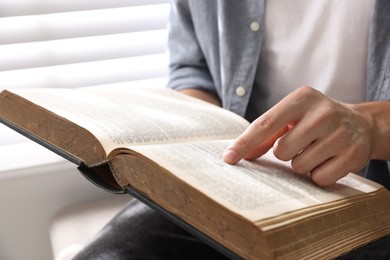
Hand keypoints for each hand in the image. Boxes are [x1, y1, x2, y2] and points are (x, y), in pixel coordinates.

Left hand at [223, 86, 376, 185]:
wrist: (360, 124)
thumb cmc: (314, 121)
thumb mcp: (291, 118)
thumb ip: (264, 134)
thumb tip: (236, 154)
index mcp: (302, 98)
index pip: (265, 123)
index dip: (244, 143)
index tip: (228, 158)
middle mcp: (323, 112)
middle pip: (281, 151)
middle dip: (285, 153)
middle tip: (300, 143)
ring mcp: (341, 133)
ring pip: (299, 167)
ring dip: (302, 164)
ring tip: (316, 150)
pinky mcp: (354, 154)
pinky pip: (319, 178)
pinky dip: (319, 174)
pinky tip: (328, 160)